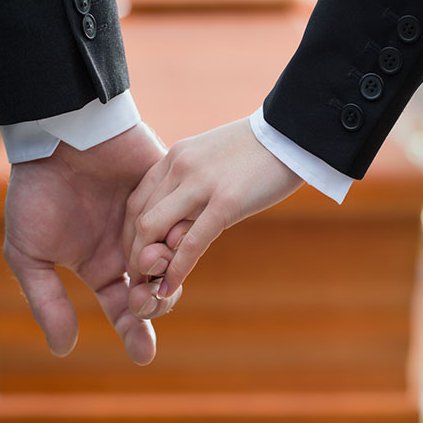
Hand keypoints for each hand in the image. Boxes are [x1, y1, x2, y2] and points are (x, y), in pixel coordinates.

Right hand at [2, 122, 179, 364]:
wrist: (56, 136)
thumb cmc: (37, 193)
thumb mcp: (29, 253)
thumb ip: (47, 300)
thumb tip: (65, 350)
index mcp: (101, 264)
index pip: (125, 306)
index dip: (135, 330)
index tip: (145, 354)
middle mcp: (130, 247)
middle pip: (157, 289)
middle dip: (156, 303)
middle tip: (145, 299)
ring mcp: (153, 219)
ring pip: (175, 259)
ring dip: (166, 270)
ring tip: (152, 263)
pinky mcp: (168, 190)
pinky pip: (184, 219)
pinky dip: (180, 234)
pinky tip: (171, 240)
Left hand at [124, 118, 303, 315]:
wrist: (291, 134)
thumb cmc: (257, 152)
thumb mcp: (212, 160)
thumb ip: (192, 186)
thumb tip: (182, 222)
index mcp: (175, 157)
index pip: (136, 201)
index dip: (130, 235)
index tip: (138, 257)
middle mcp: (179, 167)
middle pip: (138, 218)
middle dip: (134, 253)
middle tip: (140, 279)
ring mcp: (201, 184)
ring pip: (153, 230)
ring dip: (146, 265)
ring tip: (150, 288)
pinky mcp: (226, 202)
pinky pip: (191, 243)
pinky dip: (175, 271)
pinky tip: (169, 289)